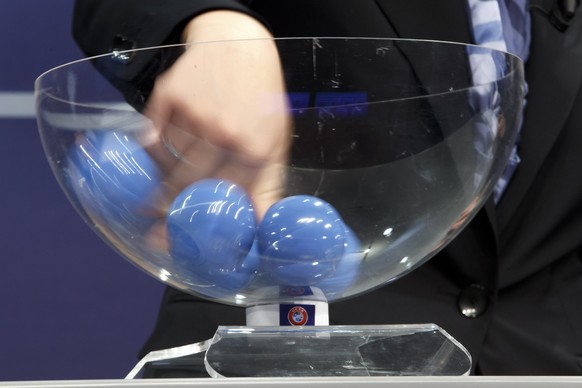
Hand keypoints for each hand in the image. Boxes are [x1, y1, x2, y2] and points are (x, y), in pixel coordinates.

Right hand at [141, 11, 290, 249]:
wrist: (239, 47)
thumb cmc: (260, 102)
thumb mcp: (274, 142)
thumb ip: (266, 186)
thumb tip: (259, 227)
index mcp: (254, 148)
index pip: (220, 195)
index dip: (196, 218)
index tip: (178, 236)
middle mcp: (223, 131)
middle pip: (185, 182)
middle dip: (165, 207)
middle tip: (152, 225)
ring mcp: (194, 112)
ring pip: (166, 161)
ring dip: (158, 180)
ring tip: (152, 192)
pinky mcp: (169, 95)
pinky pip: (151, 135)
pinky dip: (149, 151)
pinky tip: (151, 160)